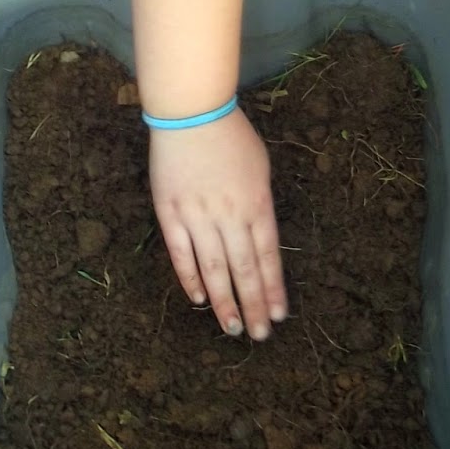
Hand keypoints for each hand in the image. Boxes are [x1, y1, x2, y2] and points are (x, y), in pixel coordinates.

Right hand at [149, 106, 287, 341]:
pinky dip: (190, 278)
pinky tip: (198, 299)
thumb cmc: (231, 137)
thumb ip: (260, 206)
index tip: (279, 314)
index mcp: (256, 204)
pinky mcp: (170, 213)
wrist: (190, 114)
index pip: (268, 257)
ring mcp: (197, 217)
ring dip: (224, 301)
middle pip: (244, 269)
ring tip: (232, 328)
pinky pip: (181, 254)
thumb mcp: (260, 169)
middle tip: (259, 335)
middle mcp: (229, 216)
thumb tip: (260, 239)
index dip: (274, 288)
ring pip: (213, 269)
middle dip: (253, 305)